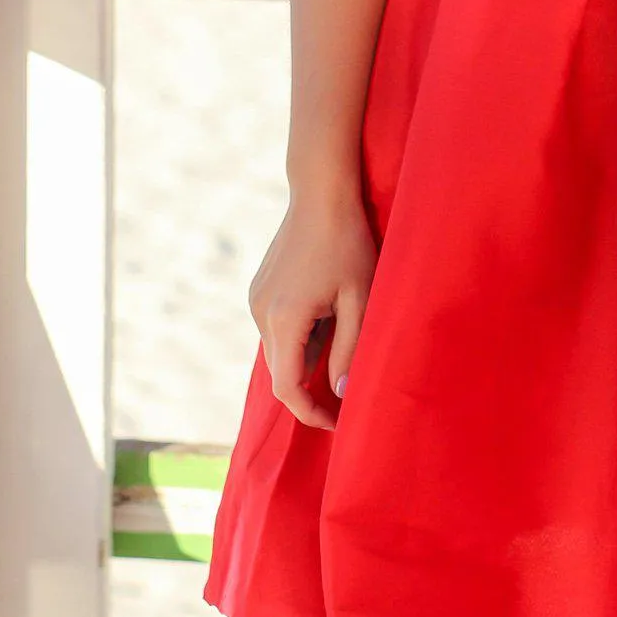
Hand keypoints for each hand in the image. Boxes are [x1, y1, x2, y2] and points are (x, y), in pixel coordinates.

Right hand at [248, 190, 377, 429]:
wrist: (321, 194)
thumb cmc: (348, 244)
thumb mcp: (360, 299)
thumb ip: (349, 349)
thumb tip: (340, 393)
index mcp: (285, 319)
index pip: (287, 388)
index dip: (311, 413)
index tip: (337, 423)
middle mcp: (261, 312)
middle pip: (282, 371)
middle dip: (312, 389)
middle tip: (348, 392)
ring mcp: (256, 299)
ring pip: (279, 349)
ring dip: (307, 356)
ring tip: (344, 328)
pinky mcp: (258, 289)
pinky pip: (277, 328)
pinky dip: (299, 335)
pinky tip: (327, 310)